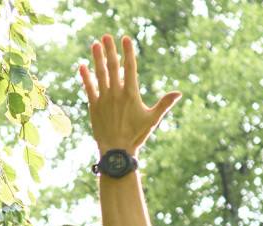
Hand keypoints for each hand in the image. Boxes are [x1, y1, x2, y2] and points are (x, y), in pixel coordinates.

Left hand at [77, 35, 179, 156]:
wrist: (116, 151)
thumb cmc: (136, 135)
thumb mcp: (152, 119)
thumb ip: (164, 104)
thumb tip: (179, 93)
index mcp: (131, 94)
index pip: (130, 67)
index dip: (127, 52)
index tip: (125, 38)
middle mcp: (116, 93)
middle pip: (112, 66)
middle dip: (110, 50)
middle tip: (107, 36)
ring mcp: (103, 99)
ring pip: (99, 74)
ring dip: (97, 58)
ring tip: (95, 44)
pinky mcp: (93, 107)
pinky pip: (88, 88)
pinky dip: (85, 77)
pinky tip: (82, 66)